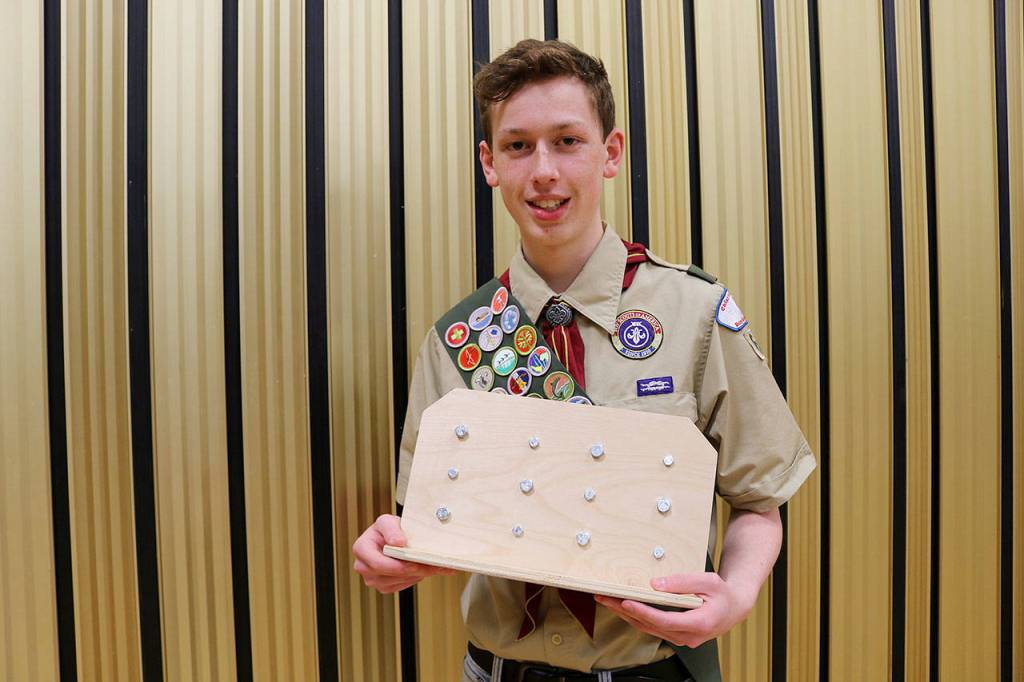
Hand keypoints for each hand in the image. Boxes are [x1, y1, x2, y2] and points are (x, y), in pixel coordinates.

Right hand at [352, 514, 455, 592]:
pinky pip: (401, 586)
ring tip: (431, 566)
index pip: (377, 563)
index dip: (397, 565)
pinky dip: (414, 578)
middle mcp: (363, 566)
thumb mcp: (388, 521)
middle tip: (431, 565)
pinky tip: (423, 569)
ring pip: (397, 582)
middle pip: (388, 576)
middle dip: (411, 571)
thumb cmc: (388, 528)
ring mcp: (372, 579)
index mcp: (361, 549)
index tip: (414, 562)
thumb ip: (392, 529)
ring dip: (416, 575)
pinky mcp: (384, 586)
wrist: (393, 537)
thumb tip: (398, 543)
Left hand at [594, 572, 755, 647]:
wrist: (735, 607)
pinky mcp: (677, 635)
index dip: (643, 612)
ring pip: (649, 628)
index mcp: (699, 623)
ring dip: (627, 615)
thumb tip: (655, 584)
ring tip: (608, 600)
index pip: (664, 620)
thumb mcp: (707, 581)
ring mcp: (682, 638)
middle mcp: (689, 636)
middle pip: (651, 625)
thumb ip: (681, 582)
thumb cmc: (724, 594)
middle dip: (625, 611)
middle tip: (605, 598)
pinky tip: (623, 608)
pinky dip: (637, 617)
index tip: (626, 602)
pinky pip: (653, 628)